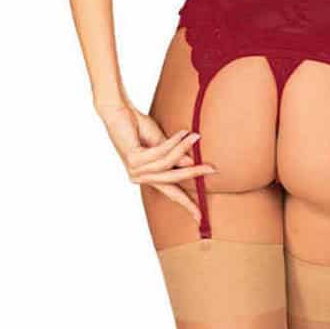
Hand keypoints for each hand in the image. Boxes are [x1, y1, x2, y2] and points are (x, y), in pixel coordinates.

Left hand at [97, 104, 216, 224]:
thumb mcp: (160, 143)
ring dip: (184, 149)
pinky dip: (174, 141)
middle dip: (193, 174)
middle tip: (212, 169)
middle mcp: (139, 177)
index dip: (185, 204)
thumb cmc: (137, 126)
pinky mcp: (133, 159)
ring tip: (196, 136)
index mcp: (146, 176)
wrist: (117, 112)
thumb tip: (192, 163)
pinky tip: (183, 132)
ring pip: (167, 164)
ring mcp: (135, 169)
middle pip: (172, 180)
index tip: (200, 217)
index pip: (170, 193)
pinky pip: (160, 152)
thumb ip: (174, 155)